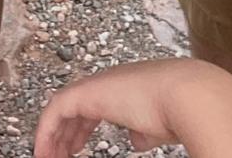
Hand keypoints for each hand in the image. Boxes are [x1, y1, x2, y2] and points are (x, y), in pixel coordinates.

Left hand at [35, 59, 221, 157]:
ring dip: (53, 135)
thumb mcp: (157, 127)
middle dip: (64, 133)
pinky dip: (46, 131)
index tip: (74, 149)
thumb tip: (135, 142)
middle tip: (57, 156)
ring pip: (62, 108)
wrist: (187, 95)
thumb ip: (143, 132)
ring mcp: (97, 85)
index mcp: (124, 87)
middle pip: (75, 107)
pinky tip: (43, 151)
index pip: (92, 106)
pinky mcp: (86, 92)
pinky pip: (55, 111)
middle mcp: (108, 82)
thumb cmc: (179, 111)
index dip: (80, 128)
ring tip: (46, 157)